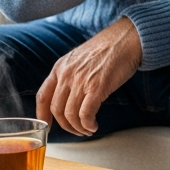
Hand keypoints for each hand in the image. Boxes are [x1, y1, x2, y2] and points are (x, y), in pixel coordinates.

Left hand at [35, 17, 141, 135]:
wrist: (126, 39)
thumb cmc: (108, 48)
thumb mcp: (79, 58)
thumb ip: (70, 75)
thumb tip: (69, 98)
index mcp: (60, 67)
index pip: (42, 96)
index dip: (42, 115)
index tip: (49, 126)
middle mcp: (66, 74)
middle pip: (56, 110)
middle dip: (66, 126)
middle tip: (77, 130)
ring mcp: (80, 81)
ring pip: (70, 115)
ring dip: (79, 128)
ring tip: (88, 129)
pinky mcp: (96, 87)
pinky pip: (85, 114)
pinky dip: (88, 125)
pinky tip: (94, 126)